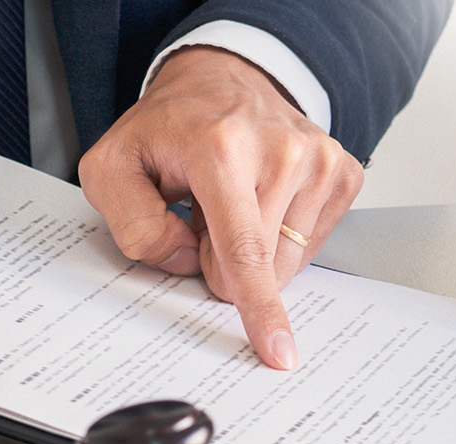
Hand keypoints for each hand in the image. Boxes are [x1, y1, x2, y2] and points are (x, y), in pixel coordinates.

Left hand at [80, 46, 362, 369]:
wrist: (221, 80)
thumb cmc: (168, 130)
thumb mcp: (111, 169)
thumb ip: (131, 225)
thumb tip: (184, 260)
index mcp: (222, 150)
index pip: (244, 249)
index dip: (259, 307)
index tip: (279, 351)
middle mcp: (282, 150)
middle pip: (262, 265)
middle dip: (223, 258)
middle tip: (203, 212)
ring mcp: (320, 159)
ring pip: (289, 261)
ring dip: (255, 246)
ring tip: (234, 199)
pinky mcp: (343, 171)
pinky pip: (312, 244)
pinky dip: (282, 235)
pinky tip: (265, 199)